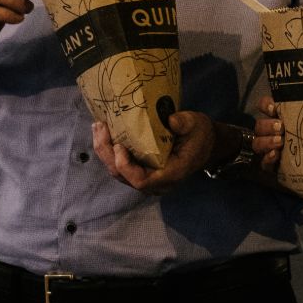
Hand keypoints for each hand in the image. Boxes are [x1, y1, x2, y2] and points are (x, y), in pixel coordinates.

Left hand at [90, 112, 219, 194]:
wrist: (204, 145)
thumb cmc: (200, 135)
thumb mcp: (197, 124)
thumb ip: (185, 123)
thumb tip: (171, 120)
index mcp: (171, 174)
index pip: (141, 181)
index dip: (126, 167)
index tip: (119, 145)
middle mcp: (156, 182)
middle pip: (123, 176)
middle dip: (107, 153)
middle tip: (100, 128)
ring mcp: (147, 179)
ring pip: (118, 172)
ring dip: (104, 151)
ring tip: (98, 127)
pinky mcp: (141, 171)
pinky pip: (121, 166)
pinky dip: (110, 151)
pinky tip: (104, 132)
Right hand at [253, 96, 284, 171]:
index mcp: (280, 118)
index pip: (265, 106)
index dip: (265, 105)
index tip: (274, 109)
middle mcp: (272, 132)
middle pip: (259, 126)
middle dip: (268, 126)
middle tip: (280, 128)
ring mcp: (269, 149)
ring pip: (257, 143)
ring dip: (267, 141)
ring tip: (280, 142)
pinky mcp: (271, 166)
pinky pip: (263, 163)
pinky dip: (267, 158)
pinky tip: (275, 155)